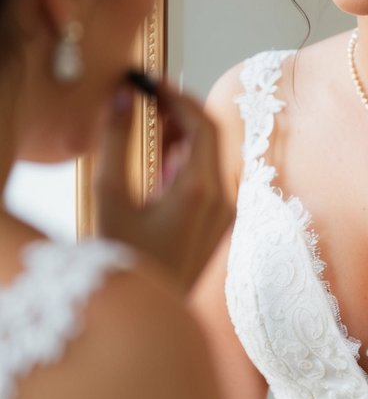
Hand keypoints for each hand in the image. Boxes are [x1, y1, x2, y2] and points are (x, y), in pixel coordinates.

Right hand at [94, 81, 232, 291]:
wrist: (145, 316)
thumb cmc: (122, 261)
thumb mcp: (110, 197)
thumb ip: (115, 141)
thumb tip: (123, 98)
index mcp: (201, 190)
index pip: (202, 123)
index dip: (176, 95)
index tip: (149, 81)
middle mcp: (224, 199)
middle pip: (210, 136)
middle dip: (179, 111)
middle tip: (146, 98)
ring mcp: (226, 214)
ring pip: (210, 156)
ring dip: (181, 135)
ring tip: (146, 126)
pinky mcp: (220, 224)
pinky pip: (209, 177)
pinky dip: (186, 160)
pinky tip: (157, 161)